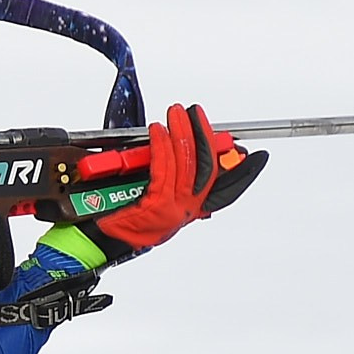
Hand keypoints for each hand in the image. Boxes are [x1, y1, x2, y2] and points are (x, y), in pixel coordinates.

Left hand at [83, 105, 265, 262]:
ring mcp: (172, 209)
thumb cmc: (120, 216)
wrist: (97, 240)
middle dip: (205, 136)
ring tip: (177, 113)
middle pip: (208, 169)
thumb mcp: (153, 195)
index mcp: (190, 210)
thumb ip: (170, 176)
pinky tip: (159, 131)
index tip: (257, 156)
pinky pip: (164, 168)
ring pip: (187, 165)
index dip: (246, 174)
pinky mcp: (155, 204)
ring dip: (182, 133)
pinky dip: (162, 145)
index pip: (227, 191)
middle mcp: (185, 211)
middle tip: (196, 113)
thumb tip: (180, 143)